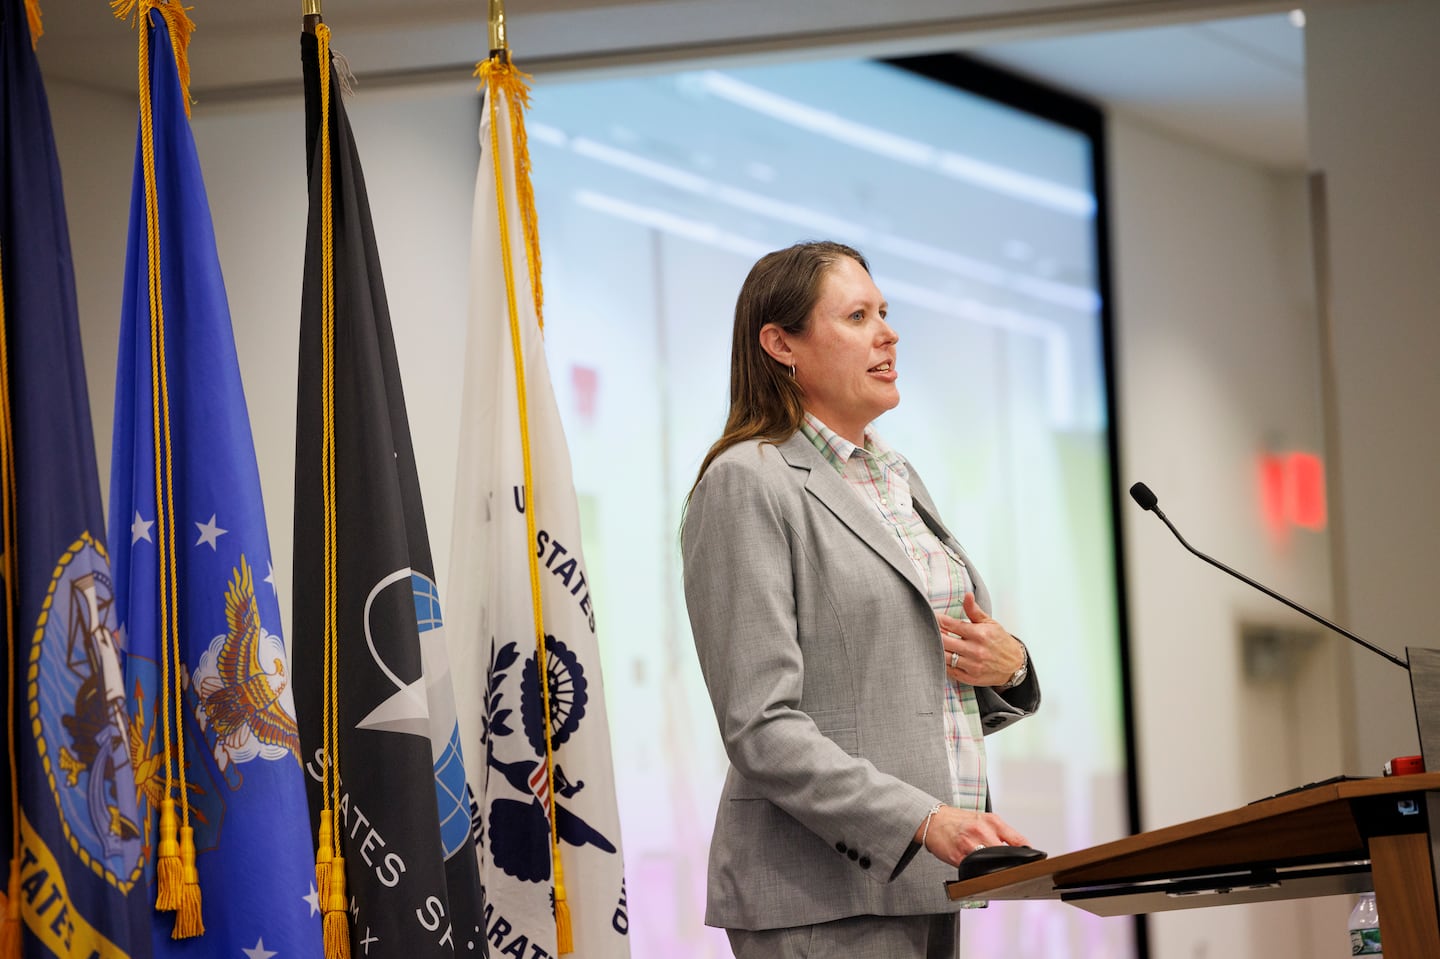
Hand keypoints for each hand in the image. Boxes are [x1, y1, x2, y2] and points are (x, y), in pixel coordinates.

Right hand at [914, 805, 1029, 866]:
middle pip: (1007, 856)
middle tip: (1017, 872)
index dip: (1029, 855)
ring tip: (997, 873)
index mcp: (992, 821)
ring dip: (997, 872)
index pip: (1019, 840)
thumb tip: (1024, 848)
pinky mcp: (957, 857)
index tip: (1033, 862)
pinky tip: (979, 870)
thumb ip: (1005, 833)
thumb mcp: (985, 819)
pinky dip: (980, 873)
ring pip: (992, 866)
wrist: (933, 820)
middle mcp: (981, 831)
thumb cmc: (960, 820)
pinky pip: (974, 871)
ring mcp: (969, 845)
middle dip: (1013, 866)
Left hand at [936, 593, 1024, 686]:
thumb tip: (967, 595)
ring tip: (934, 643)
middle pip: (944, 641)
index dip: (939, 620)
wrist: (1014, 665)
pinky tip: (942, 656)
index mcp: (980, 634)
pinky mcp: (970, 678)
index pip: (951, 624)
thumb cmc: (1000, 642)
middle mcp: (976, 650)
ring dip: (936, 649)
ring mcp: (972, 665)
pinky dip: (943, 663)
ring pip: (944, 656)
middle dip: (934, 634)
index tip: (934, 618)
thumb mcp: (990, 623)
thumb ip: (974, 610)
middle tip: (930, 630)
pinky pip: (949, 670)